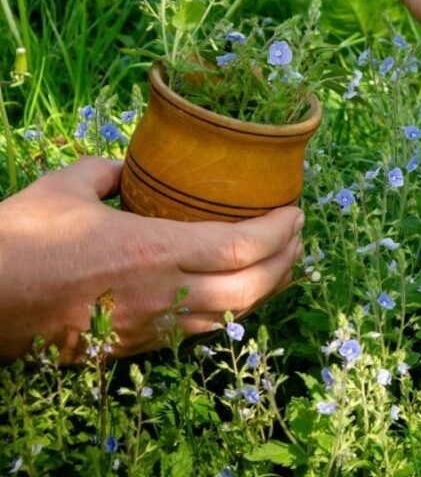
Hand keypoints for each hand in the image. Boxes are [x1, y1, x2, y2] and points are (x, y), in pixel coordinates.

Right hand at [0, 157, 303, 361]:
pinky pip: (202, 332)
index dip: (280, 232)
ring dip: (267, 289)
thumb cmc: (19, 242)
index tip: (297, 212)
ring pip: (233, 316)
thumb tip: (127, 169)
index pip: (241, 246)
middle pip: (252, 288)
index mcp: (152, 249)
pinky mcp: (137, 346)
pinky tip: (236, 292)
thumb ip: (107, 171)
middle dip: (288, 262)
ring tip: (281, 262)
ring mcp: (153, 325)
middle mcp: (163, 293)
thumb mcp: (65, 187)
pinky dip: (232, 310)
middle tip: (299, 236)